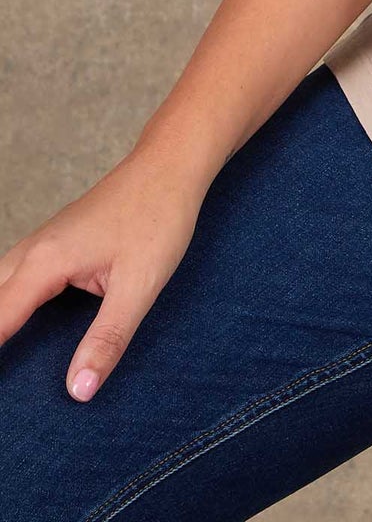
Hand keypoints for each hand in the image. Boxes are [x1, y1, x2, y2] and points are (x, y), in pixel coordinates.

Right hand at [0, 148, 204, 401]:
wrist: (170, 166)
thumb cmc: (158, 218)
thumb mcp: (139, 285)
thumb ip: (107, 338)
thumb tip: (78, 391)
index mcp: (44, 263)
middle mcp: (31, 252)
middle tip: (6, 382)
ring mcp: (39, 243)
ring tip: (10, 359)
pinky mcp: (53, 243)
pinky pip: (14, 278)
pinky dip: (7, 303)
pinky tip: (19, 323)